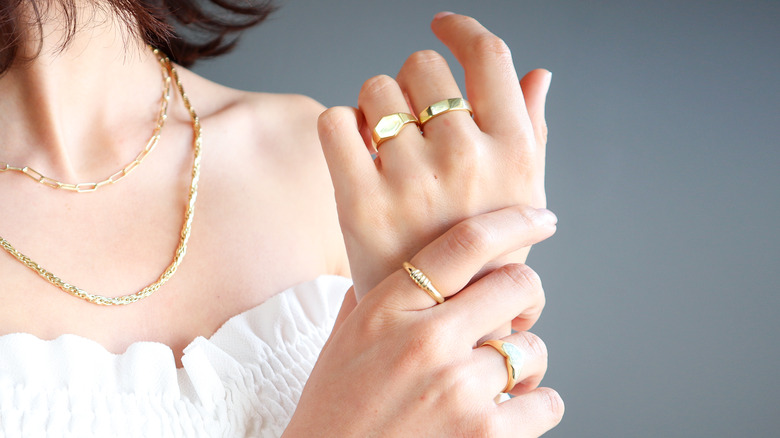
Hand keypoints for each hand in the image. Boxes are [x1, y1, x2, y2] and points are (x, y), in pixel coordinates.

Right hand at [285, 206, 562, 437]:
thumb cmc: (333, 412)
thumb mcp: (341, 341)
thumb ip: (374, 295)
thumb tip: (398, 263)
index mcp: (387, 309)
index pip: (465, 243)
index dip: (514, 222)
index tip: (541, 220)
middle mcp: (425, 340)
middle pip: (516, 286)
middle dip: (526, 297)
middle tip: (517, 316)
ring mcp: (457, 389)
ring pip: (534, 348)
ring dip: (524, 362)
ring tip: (498, 381)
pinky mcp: (484, 435)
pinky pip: (547, 403)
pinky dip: (534, 406)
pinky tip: (507, 413)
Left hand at [318, 13, 551, 297]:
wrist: (438, 318)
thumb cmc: (483, 253)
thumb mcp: (522, 194)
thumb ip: (531, 129)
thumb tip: (537, 74)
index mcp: (512, 151)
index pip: (488, 55)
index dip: (462, 29)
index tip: (444, 25)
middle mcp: (465, 159)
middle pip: (422, 65)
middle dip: (413, 84)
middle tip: (414, 121)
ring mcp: (412, 180)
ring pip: (375, 89)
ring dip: (376, 109)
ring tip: (387, 147)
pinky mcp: (361, 202)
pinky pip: (334, 122)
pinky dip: (340, 127)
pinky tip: (356, 151)